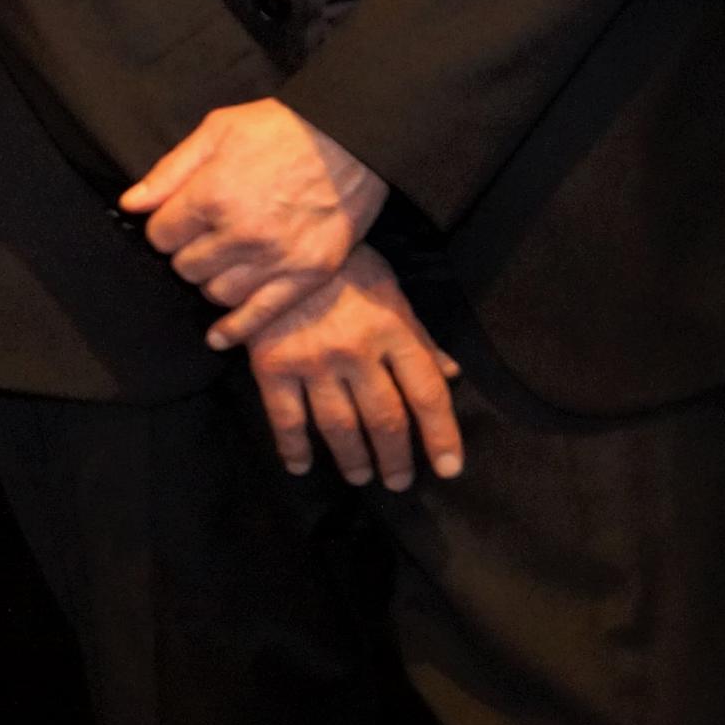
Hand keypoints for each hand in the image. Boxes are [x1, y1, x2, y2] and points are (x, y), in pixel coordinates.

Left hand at [125, 99, 386, 342]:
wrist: (352, 137)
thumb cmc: (281, 128)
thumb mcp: (216, 130)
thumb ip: (170, 172)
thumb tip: (130, 204)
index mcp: (213, 196)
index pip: (161, 236)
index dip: (166, 228)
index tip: (178, 221)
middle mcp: (241, 234)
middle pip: (186, 267)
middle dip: (187, 253)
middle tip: (203, 238)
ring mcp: (277, 259)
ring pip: (217, 293)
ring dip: (212, 280)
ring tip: (222, 263)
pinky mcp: (308, 274)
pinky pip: (262, 316)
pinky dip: (235, 330)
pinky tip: (218, 337)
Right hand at [238, 246, 463, 491]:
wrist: (275, 242)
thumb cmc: (342, 265)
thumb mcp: (389, 290)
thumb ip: (418, 336)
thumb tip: (451, 374)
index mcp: (392, 330)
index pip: (427, 394)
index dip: (443, 436)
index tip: (449, 469)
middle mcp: (357, 351)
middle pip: (386, 419)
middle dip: (396, 458)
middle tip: (398, 482)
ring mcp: (313, 361)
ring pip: (340, 426)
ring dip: (353, 459)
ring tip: (360, 476)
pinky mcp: (272, 366)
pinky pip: (285, 419)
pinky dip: (294, 448)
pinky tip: (300, 466)